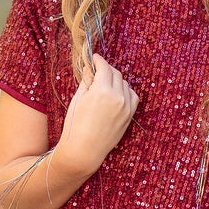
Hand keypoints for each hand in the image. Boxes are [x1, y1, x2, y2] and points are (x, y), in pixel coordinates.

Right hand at [53, 54, 138, 175]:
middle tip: (98, 70)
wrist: (84, 151)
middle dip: (107, 69)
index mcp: (102, 91)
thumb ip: (86, 81)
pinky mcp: (129, 116)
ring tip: (105, 83)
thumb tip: (90, 68)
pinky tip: (117, 94)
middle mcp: (117, 97)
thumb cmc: (76, 125)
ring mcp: (126, 107)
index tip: (94, 58)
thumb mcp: (78, 100)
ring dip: (116, 80)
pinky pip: (132, 96)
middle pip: (116, 74)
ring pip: (125, 84)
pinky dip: (126, 91)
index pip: (104, 68)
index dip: (99, 60)